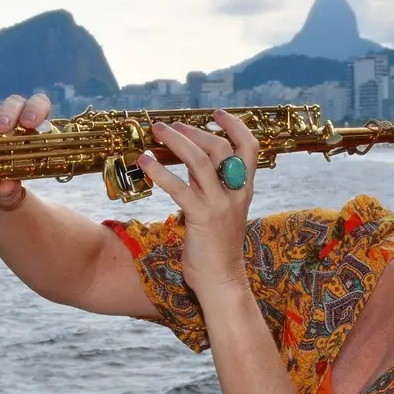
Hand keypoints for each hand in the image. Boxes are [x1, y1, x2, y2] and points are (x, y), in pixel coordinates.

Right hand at [0, 90, 52, 211]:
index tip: (30, 122)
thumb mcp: (8, 196)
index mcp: (29, 131)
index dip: (36, 109)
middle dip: (8, 112)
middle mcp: (8, 120)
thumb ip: (10, 193)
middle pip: (13, 103)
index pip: (38, 106)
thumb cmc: (3, 190)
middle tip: (2, 128)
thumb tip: (7, 187)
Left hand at [136, 109, 257, 298]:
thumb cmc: (217, 247)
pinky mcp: (201, 218)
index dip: (234, 126)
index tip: (216, 113)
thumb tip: (190, 162)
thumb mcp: (219, 210)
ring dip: (177, 142)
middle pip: (220, 148)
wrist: (222, 280)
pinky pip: (179, 188)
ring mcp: (220, 205)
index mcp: (244, 189)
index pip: (249, 147)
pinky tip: (145, 163)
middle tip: (171, 125)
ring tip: (157, 132)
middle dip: (194, 131)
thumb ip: (209, 186)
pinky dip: (160, 172)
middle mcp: (235, 193)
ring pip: (200, 161)